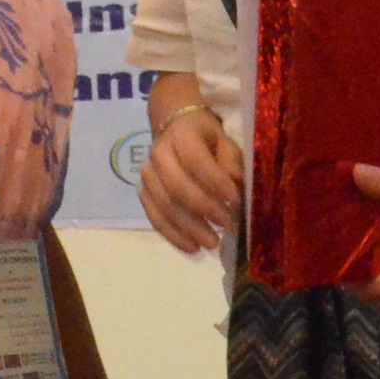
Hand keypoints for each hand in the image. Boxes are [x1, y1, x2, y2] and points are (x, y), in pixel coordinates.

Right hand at [140, 109, 244, 254]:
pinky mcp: (143, 192)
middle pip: (177, 187)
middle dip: (204, 209)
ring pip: (165, 206)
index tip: (236, 201)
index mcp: (181, 134)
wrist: (176, 130)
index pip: (196, 160)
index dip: (215, 182)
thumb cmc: (208, 139)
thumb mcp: (226, 143)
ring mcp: (147, 174)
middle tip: (227, 225)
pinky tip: (192, 248)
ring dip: (190, 228)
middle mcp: (158, 153)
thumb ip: (231, 163)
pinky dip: (174, 235)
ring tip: (213, 243)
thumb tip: (235, 187)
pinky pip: (155, 218)